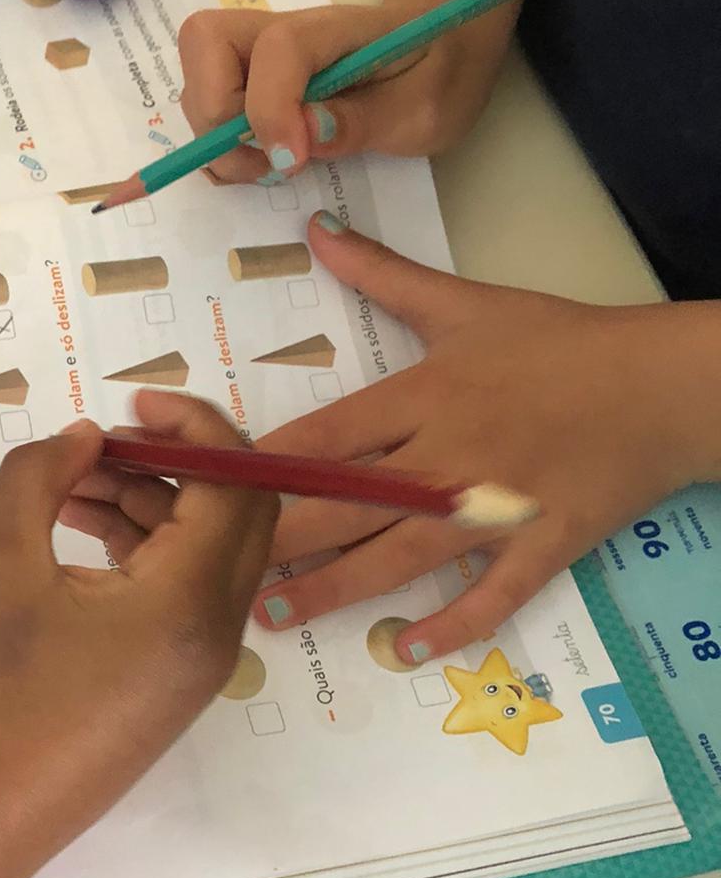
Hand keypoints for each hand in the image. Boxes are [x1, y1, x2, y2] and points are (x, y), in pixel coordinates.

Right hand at [0, 395, 276, 877]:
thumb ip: (38, 478)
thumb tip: (85, 434)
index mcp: (189, 604)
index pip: (237, 484)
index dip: (195, 425)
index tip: (130, 400)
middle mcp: (216, 635)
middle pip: (240, 517)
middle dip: (180, 461)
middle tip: (106, 439)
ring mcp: (199, 669)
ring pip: (208, 557)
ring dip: (155, 504)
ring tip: (69, 483)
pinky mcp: (172, 689)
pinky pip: (183, 598)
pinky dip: (145, 553)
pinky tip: (77, 533)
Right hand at [177, 0, 529, 183]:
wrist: (443, 49)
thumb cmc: (437, 74)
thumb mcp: (424, 108)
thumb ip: (365, 120)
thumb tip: (305, 135)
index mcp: (334, 27)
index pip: (277, 48)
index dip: (270, 109)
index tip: (292, 161)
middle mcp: (282, 29)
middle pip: (204, 43)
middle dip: (219, 116)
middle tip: (269, 160)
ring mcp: (259, 52)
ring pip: (197, 77)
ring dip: (216, 135)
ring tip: (270, 165)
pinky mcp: (250, 78)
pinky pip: (206, 102)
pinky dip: (219, 142)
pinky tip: (262, 159)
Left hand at [250, 214, 720, 661]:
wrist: (664, 384)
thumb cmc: (564, 340)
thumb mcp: (467, 303)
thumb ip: (384, 274)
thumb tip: (316, 228)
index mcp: (427, 395)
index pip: (329, 435)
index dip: (268, 463)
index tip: (213, 486)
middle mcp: (450, 455)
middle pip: (348, 503)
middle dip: (279, 539)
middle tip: (218, 570)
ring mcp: (496, 507)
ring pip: (401, 557)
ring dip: (334, 589)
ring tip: (275, 616)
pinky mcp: (542, 545)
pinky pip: (491, 596)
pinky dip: (452, 625)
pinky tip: (405, 649)